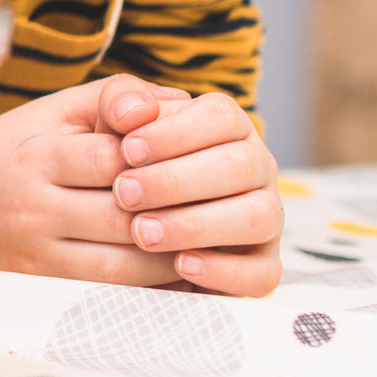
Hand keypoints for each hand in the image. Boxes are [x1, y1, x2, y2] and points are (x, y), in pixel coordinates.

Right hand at [0, 74, 244, 288]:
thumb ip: (111, 99)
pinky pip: (113, 296)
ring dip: (174, 255)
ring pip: (128, 264)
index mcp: (35, 155)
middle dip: (179, 212)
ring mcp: (36, 255)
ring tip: (204, 242)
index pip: (116, 159)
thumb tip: (180, 100)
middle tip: (219, 208)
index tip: (191, 161)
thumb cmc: (10, 155)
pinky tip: (176, 273)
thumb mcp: (48, 116)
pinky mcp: (44, 291)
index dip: (161, 161)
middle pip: (129, 216)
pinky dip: (153, 288)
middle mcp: (32, 207)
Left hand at [110, 88, 283, 295]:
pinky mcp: (262, 262)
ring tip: (143, 233)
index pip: (221, 116)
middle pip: (240, 166)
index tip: (128, 149)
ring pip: (258, 218)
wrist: (116, 219)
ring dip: (196, 225)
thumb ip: (119, 103)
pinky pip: (262, 272)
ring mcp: (265, 215)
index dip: (175, 132)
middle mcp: (255, 167)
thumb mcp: (111, 125)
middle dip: (176, 182)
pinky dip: (223, 270)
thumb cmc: (121, 161)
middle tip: (123, 195)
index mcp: (227, 126)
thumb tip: (132, 109)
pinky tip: (180, 265)